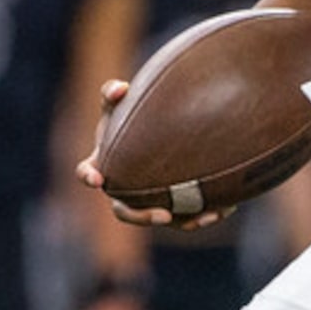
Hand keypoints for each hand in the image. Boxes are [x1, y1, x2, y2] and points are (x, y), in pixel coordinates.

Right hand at [78, 79, 223, 229]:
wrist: (164, 129)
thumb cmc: (132, 116)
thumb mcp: (121, 103)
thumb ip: (112, 92)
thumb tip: (120, 88)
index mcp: (103, 165)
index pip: (87, 172)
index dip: (89, 177)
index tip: (98, 179)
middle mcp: (121, 189)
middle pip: (124, 211)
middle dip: (142, 216)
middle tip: (163, 214)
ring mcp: (145, 201)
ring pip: (160, 218)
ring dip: (179, 221)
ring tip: (200, 218)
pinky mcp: (170, 206)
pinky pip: (186, 217)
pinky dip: (203, 215)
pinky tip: (224, 209)